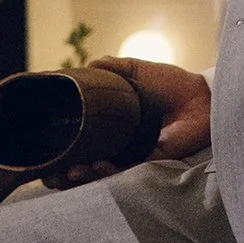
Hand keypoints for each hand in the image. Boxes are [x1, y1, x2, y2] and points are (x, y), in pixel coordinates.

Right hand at [48, 56, 211, 185]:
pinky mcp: (147, 165)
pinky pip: (122, 175)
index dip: (57, 152)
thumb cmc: (173, 84)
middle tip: (51, 174)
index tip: (40, 153)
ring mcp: (130, 158)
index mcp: (111, 128)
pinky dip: (106, 172)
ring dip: (80, 176)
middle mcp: (116, 147)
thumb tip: (87, 65)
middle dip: (62, 175)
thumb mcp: (137, 71)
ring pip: (98, 177)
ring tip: (71, 172)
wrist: (202, 97)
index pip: (77, 145)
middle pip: (81, 168)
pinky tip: (95, 166)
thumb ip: (112, 67)